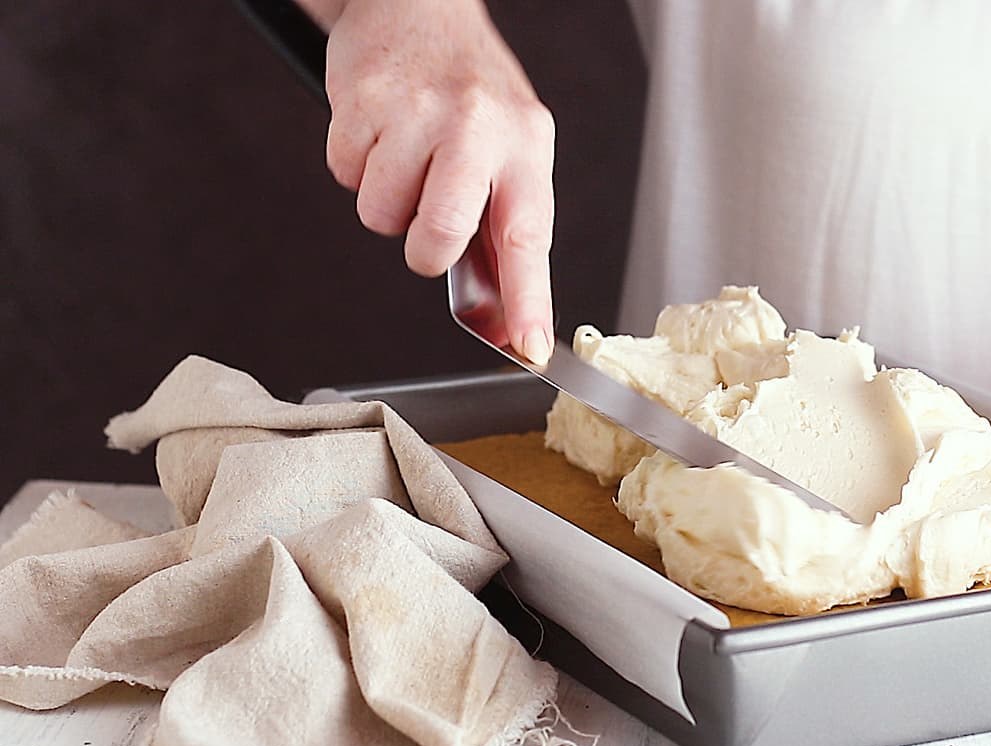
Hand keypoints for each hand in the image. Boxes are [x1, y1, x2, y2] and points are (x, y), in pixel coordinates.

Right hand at [321, 0, 554, 360]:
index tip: (529, 348)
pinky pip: (344, 174)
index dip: (527, 300)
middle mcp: (476, 126)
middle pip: (437, 236)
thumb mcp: (513, 145)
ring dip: (387, 201)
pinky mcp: (360, 101)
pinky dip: (355, 165)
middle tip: (428, 220)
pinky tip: (380, 132)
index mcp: (525, 144)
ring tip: (407, 156)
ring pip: (380, 214)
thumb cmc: (471, 90)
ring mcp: (415, 112)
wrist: (419, 5)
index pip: (528, 238)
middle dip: (424, 249)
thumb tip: (502, 313)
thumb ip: (507, 220)